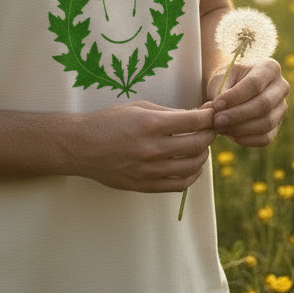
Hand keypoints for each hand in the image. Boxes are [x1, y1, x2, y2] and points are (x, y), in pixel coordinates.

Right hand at [74, 101, 216, 193]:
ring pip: (192, 166)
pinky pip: (179, 185)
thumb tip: (197, 116)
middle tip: (210, 130)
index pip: (195, 121)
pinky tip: (191, 166)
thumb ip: (168, 113)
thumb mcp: (138, 108)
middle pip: (198, 144)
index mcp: (151, 124)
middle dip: (210, 135)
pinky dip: (192, 175)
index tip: (212, 115)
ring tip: (200, 148)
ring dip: (203, 156)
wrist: (81, 147)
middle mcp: (152, 148)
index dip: (209, 117)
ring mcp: (149, 169)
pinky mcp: (145, 185)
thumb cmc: (109, 122)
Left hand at [208, 57, 288, 147]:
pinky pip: (265, 138)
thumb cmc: (227, 78)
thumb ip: (219, 92)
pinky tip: (229, 134)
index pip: (254, 84)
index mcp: (270, 68)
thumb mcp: (220, 77)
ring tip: (219, 127)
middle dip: (237, 115)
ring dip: (240, 129)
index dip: (234, 97)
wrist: (233, 86)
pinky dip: (245, 139)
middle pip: (264, 105)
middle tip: (216, 121)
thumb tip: (214, 111)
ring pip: (266, 123)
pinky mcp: (277, 126)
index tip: (216, 104)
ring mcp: (281, 108)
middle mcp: (281, 87)